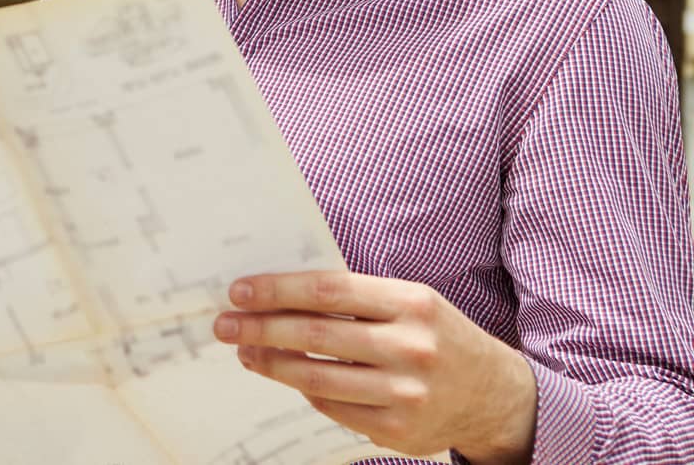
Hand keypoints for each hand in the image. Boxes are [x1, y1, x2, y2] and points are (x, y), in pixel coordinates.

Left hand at [213, 271, 535, 462]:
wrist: (494, 395)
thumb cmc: (437, 336)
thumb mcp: (410, 302)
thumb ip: (354, 296)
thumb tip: (279, 294)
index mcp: (411, 303)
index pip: (328, 290)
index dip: (277, 290)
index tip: (240, 291)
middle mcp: (411, 347)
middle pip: (316, 335)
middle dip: (260, 329)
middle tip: (225, 324)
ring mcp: (406, 393)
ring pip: (318, 377)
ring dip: (271, 364)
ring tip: (245, 351)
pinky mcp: (399, 431)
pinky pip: (333, 408)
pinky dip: (304, 390)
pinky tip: (286, 376)